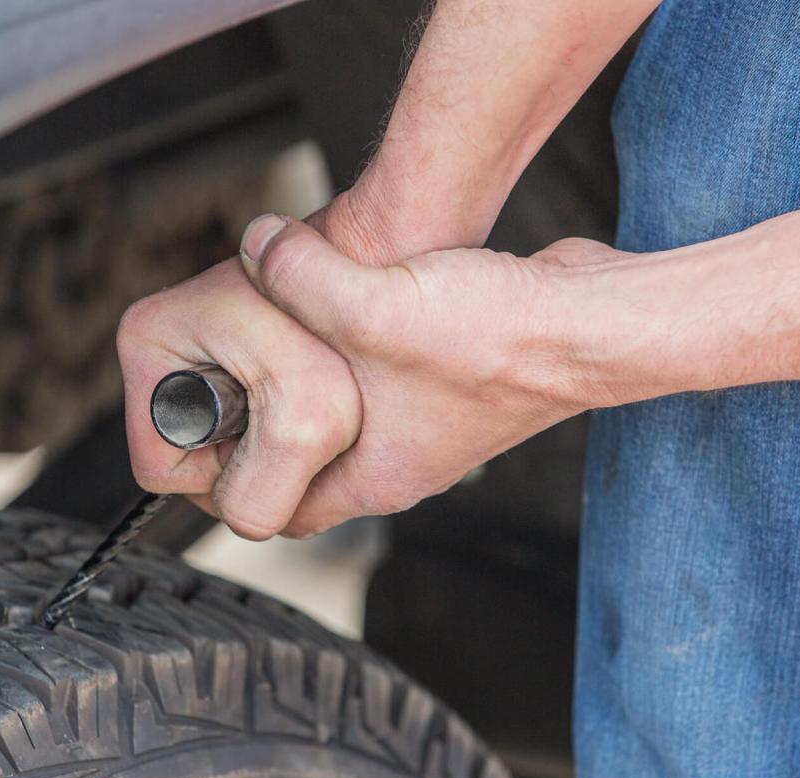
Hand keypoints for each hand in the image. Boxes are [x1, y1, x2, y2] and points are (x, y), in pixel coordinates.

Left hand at [118, 212, 621, 538]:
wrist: (592, 321)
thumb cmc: (497, 338)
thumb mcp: (371, 303)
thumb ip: (300, 275)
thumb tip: (256, 244)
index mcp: (375, 476)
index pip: (282, 511)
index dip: (236, 483)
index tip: (207, 442)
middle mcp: (402, 462)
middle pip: (310, 468)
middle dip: (267, 435)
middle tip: (232, 388)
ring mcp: (430, 428)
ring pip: (347, 424)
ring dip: (312, 392)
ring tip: (275, 348)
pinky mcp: (452, 387)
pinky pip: (381, 385)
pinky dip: (352, 362)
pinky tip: (344, 311)